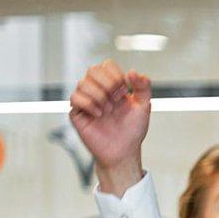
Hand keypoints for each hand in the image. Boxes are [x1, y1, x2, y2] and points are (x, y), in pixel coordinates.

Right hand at [68, 61, 150, 193]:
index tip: (124, 91)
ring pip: (82, 82)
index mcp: (113, 87)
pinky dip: (88, 104)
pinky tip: (98, 114)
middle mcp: (98, 91)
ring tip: (108, 110)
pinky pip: (74, 98)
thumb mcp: (144, 106)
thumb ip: (143, 87)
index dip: (115, 74)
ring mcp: (86, 101)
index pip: (106, 65)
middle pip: (93, 70)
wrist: (124, 151)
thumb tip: (133, 72)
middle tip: (116, 99)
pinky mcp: (77, 113)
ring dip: (99, 95)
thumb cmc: (132, 130)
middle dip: (107, 83)